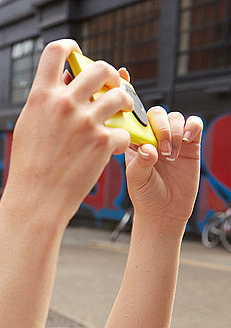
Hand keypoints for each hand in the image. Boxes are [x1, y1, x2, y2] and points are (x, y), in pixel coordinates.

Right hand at [7, 39, 133, 221]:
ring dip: (125, 102)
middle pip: (100, 68)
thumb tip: (69, 78)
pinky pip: (123, 129)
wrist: (36, 199)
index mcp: (41, 97)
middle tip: (111, 85)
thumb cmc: (30, 165)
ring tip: (123, 110)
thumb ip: (47, 101)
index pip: (55, 52)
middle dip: (110, 75)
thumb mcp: (30, 126)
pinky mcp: (103, 142)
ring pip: (120, 96)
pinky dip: (120, 137)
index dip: (69, 47)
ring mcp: (85, 122)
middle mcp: (64, 104)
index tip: (77, 52)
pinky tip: (112, 147)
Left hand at [124, 105, 202, 222]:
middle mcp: (153, 137)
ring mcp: (172, 139)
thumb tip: (148, 148)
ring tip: (171, 154)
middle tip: (162, 150)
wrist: (165, 210)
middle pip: (157, 114)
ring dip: (175, 132)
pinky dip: (192, 126)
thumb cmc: (145, 194)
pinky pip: (195, 124)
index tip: (144, 136)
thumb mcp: (136, 179)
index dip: (140, 121)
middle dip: (161, 128)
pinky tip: (187, 141)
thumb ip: (140, 162)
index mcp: (135, 142)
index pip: (136, 120)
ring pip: (175, 117)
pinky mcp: (191, 145)